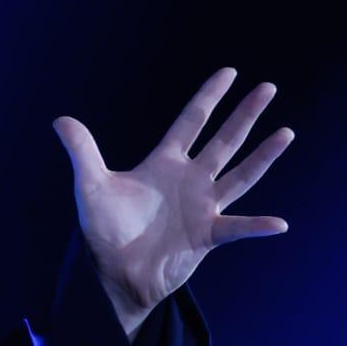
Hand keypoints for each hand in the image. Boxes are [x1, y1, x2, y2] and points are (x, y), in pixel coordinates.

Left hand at [52, 68, 294, 337]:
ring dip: (263, 157)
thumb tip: (59, 119)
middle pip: (223, 141)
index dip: (209, 97)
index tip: (229, 72)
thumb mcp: (91, 187)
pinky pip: (237, 228)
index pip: (191, 121)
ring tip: (286, 133)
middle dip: (245, 115)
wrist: (112, 274)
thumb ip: (82, 152)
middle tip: (267, 87)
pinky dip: (257, 227)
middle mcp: (189, 181)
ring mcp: (202, 207)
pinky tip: (278, 223)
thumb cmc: (103, 231)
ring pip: (240, 176)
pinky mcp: (207, 236)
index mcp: (164, 164)